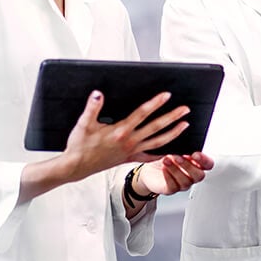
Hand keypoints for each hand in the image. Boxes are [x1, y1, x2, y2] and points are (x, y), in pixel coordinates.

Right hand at [62, 91, 190, 180]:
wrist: (76, 167)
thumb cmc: (79, 146)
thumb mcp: (83, 125)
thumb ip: (92, 108)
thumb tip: (98, 94)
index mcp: (120, 131)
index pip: (142, 114)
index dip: (155, 103)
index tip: (167, 95)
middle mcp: (129, 141)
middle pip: (156, 127)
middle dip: (172, 117)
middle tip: (185, 109)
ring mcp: (131, 151)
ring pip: (157, 142)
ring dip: (173, 133)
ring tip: (185, 125)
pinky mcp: (129, 158)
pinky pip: (149, 157)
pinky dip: (161, 154)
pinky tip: (170, 151)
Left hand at [135, 152, 214, 195]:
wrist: (150, 168)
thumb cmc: (165, 156)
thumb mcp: (174, 148)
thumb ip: (183, 146)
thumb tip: (184, 137)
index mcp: (197, 164)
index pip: (208, 164)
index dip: (204, 160)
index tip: (195, 154)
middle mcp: (191, 175)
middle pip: (199, 175)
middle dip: (188, 166)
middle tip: (178, 156)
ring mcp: (182, 183)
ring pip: (186, 182)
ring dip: (176, 170)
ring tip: (167, 160)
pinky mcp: (171, 189)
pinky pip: (173, 187)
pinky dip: (168, 177)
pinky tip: (164, 169)